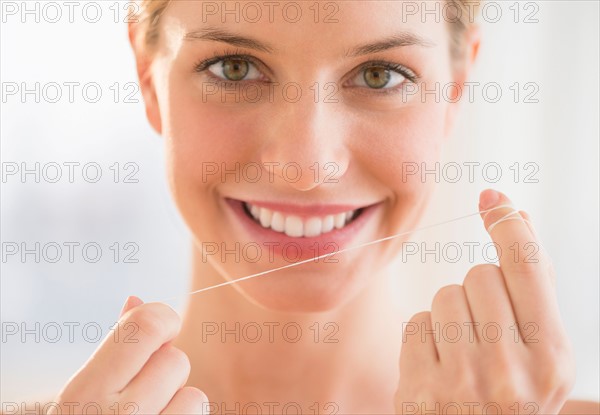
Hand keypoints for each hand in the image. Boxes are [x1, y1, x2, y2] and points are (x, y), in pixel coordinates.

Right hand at [48, 296, 206, 414]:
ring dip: (179, 404)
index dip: (162, 320)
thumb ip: (113, 349)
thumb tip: (137, 299)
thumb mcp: (80, 395)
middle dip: (163, 372)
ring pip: (196, 396)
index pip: (147, 326)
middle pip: (176, 361)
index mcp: (86, 394)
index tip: (162, 329)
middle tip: (141, 393)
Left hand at [395, 189, 574, 413]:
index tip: (492, 198)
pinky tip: (438, 368)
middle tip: (485, 332)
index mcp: (551, 358)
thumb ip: (533, 289)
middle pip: (480, 275)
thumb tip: (519, 217)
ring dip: (450, 314)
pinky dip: (424, 338)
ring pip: (444, 295)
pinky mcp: (421, 388)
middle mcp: (511, 370)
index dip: (509, 225)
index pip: (527, 267)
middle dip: (479, 292)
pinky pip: (416, 323)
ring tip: (462, 354)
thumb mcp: (539, 353)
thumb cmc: (509, 395)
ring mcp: (463, 381)